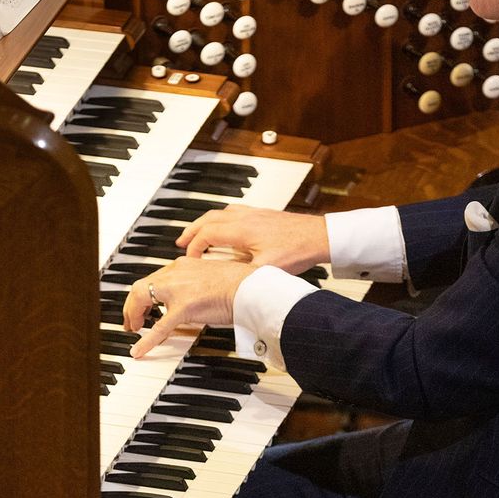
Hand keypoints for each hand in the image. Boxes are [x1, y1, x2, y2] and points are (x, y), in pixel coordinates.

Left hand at [122, 256, 256, 357]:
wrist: (250, 287)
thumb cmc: (240, 283)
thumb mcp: (212, 276)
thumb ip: (197, 283)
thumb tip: (192, 297)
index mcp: (184, 264)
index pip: (155, 277)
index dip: (145, 293)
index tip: (145, 303)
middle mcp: (176, 272)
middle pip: (142, 286)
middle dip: (132, 304)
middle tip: (132, 319)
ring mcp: (178, 290)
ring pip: (142, 298)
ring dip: (134, 315)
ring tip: (134, 329)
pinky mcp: (184, 308)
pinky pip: (159, 327)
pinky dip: (147, 340)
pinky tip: (139, 350)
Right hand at [176, 205, 329, 273]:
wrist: (318, 235)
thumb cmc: (297, 250)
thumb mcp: (267, 269)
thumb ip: (244, 275)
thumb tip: (228, 286)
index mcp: (241, 230)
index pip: (206, 234)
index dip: (193, 248)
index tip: (189, 260)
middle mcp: (244, 217)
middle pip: (207, 219)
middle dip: (191, 231)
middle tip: (180, 242)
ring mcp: (253, 213)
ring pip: (219, 213)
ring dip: (204, 223)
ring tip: (196, 233)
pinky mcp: (261, 214)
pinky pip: (232, 211)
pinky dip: (220, 218)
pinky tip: (223, 226)